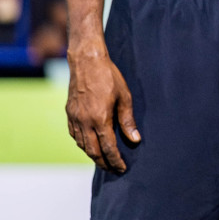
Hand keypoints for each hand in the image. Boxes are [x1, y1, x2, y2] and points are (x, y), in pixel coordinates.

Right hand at [65, 39, 138, 171]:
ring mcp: (75, 119)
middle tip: (113, 169)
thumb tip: (135, 140)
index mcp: (100, 119)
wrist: (87, 62)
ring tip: (104, 160)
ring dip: (93, 155)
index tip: (122, 168)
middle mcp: (84, 122)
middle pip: (93, 151)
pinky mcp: (69, 114)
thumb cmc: (109, 77)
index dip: (115, 160)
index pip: (108, 147)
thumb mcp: (125, 97)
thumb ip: (128, 120)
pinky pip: (75, 136)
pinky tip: (90, 145)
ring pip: (82, 146)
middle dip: (104, 163)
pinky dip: (83, 144)